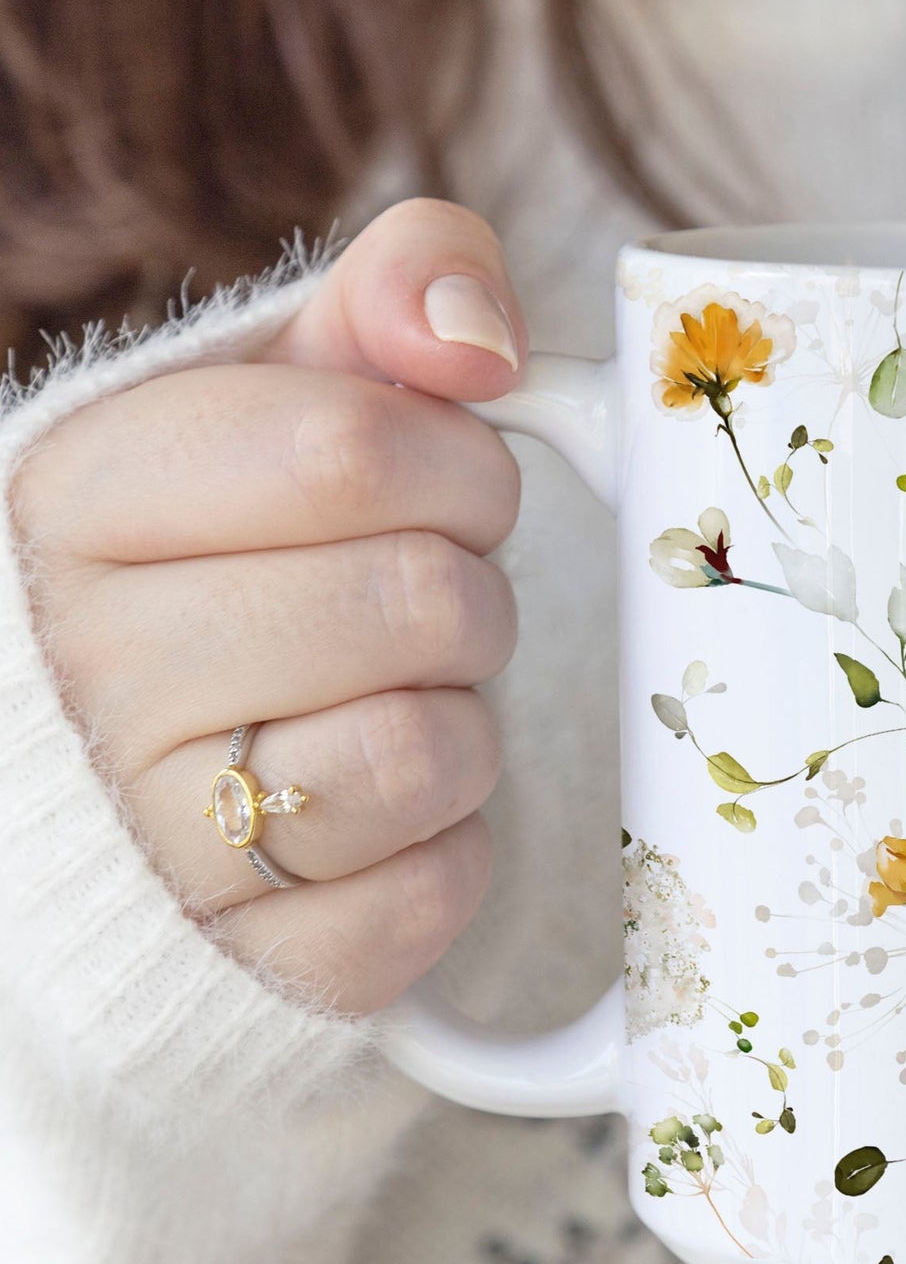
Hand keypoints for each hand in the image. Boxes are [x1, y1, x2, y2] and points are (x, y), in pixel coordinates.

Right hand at [9, 199, 528, 1012]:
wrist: (150, 783)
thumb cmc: (242, 564)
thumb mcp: (285, 397)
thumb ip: (385, 302)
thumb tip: (473, 325)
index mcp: (74, 502)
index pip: (349, 447)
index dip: (456, 462)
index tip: (444, 486)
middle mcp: (87, 675)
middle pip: (418, 599)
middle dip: (469, 594)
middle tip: (418, 609)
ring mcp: (160, 839)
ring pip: (436, 749)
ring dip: (462, 720)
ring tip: (387, 707)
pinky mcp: (263, 961)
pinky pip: (441, 886)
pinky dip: (450, 847)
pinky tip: (379, 819)